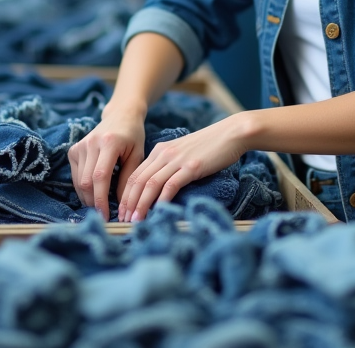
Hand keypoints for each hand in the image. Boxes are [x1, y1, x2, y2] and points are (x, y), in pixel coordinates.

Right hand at [68, 108, 146, 220]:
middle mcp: (90, 143)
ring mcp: (79, 146)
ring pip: (78, 181)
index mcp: (109, 143)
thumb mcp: (137, 155)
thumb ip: (128, 178)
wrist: (120, 116)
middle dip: (94, 202)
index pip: (100, 177)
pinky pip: (75, 176)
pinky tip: (94, 192)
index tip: (106, 216)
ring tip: (100, 204)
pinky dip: (83, 188)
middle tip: (104, 214)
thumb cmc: (133, 136)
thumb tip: (121, 204)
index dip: (101, 199)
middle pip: (86, 181)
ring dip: (88, 197)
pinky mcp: (73, 150)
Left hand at [118, 115, 248, 222]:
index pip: (135, 175)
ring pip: (151, 184)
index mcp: (159, 151)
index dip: (125, 195)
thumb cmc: (209, 147)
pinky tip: (158, 211)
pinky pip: (171, 185)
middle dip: (128, 203)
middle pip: (138, 180)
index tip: (122, 212)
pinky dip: (161, 200)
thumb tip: (159, 189)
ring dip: (141, 204)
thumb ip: (169, 166)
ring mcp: (177, 160)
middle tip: (123, 220)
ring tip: (136, 220)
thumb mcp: (183, 153)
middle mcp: (164, 154)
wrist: (231, 133)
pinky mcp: (191, 167)